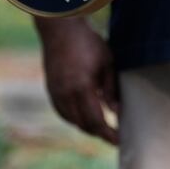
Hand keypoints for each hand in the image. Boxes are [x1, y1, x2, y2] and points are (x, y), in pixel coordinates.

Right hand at [36, 17, 119, 143]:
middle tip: (113, 134)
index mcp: (81, 87)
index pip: (96, 120)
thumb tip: (117, 112)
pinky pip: (62, 112)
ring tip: (102, 126)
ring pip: (72, 120)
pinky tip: (84, 116)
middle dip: (99, 132)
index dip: (108, 133)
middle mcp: (65, 94)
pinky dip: (74, 118)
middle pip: (83, 124)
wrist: (60, 28)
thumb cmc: (87, 42)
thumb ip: (111, 89)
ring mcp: (55, 92)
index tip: (119, 140)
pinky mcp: (50, 89)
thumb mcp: (107, 62)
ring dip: (87, 126)